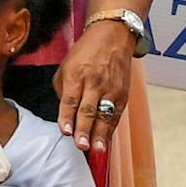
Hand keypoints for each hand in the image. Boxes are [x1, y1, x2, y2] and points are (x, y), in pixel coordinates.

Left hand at [55, 19, 133, 151]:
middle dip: (84, 130)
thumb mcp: (66, 65)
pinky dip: (110, 130)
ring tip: (96, 150)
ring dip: (100, 135)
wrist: (113, 36)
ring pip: (104, 116)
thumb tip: (65, 113)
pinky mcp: (122, 94)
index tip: (66, 132)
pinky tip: (105, 141)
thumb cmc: (86, 52)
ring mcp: (110, 89)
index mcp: (76, 74)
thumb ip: (63, 90)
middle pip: (88, 109)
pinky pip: (115, 115)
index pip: (70, 99)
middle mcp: (94, 82)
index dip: (67, 117)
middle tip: (81, 146)